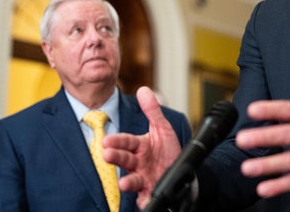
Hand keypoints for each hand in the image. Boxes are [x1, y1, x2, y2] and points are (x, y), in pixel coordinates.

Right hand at [102, 86, 181, 207]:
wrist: (183, 171)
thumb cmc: (168, 150)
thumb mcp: (162, 129)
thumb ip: (152, 111)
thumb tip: (143, 89)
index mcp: (139, 146)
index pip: (126, 142)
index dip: (117, 141)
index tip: (106, 141)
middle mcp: (138, 163)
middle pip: (125, 159)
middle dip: (116, 157)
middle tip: (107, 155)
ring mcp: (144, 177)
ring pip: (132, 180)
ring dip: (127, 182)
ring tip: (124, 183)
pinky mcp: (151, 191)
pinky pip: (145, 197)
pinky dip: (144, 200)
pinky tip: (143, 200)